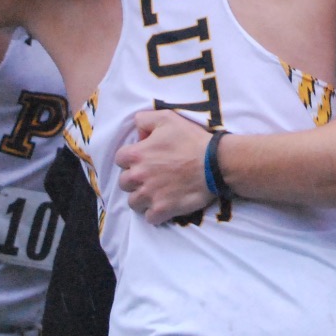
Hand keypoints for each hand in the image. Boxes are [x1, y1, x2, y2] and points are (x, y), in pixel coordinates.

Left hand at [118, 109, 216, 223]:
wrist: (215, 163)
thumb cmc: (192, 139)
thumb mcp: (167, 118)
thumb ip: (144, 119)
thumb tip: (138, 133)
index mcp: (137, 154)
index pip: (120, 159)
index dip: (131, 158)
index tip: (144, 159)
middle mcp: (139, 176)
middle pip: (124, 183)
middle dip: (134, 180)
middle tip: (150, 177)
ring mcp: (150, 195)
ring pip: (133, 202)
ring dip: (142, 198)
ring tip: (155, 193)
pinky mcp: (163, 210)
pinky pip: (149, 218)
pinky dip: (155, 213)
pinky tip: (164, 205)